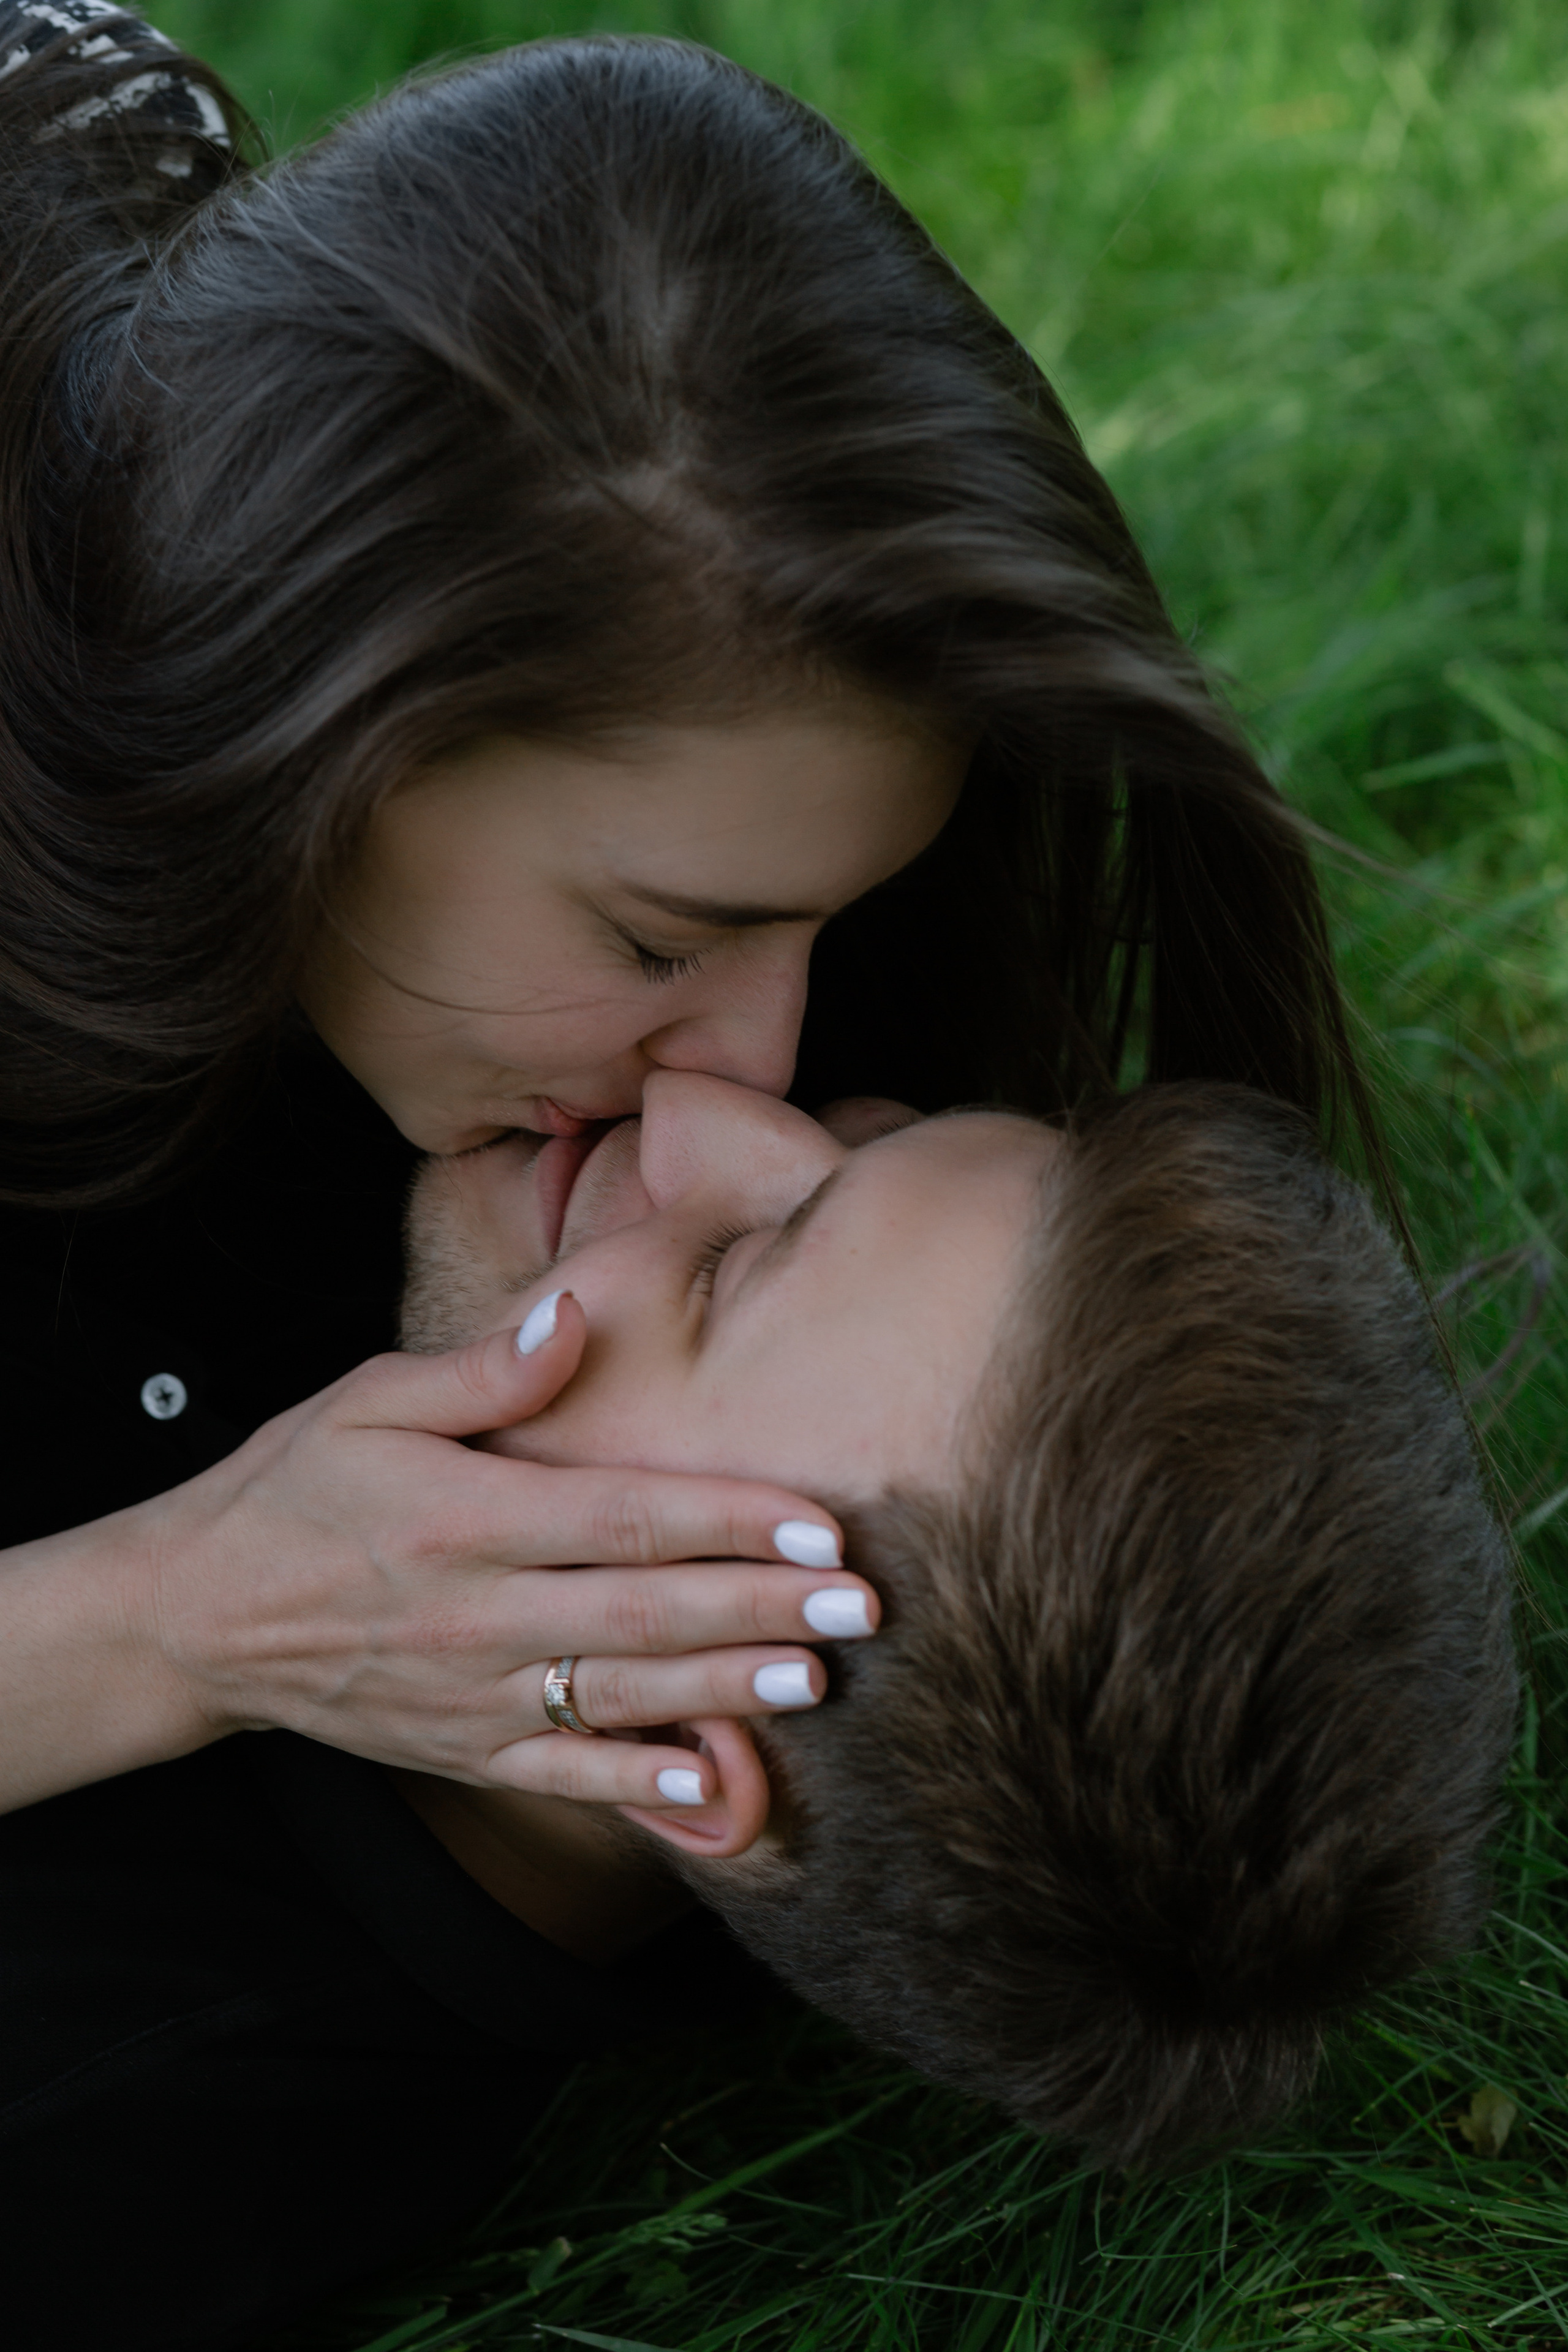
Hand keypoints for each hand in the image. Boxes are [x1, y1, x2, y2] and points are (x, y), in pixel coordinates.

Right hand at [135, 1295, 875, 1809]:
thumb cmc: (298, 1487)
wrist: (199, 1614)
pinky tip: (715, 1784)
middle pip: (646, 1609)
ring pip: (622, 1695)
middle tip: (865, 1606)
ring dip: (726, 1691)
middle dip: (763, 1607)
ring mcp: (471, 1694)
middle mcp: (477, 1613)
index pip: (625, 1516)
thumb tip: (572, 1319)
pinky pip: (562, 1775)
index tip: (821, 1521)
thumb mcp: (369, 1403)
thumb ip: (481, 1372)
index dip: (730, 1520)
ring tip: (818, 1682)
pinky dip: (638, 1784)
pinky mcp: (460, 1750)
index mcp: (465, 1518)